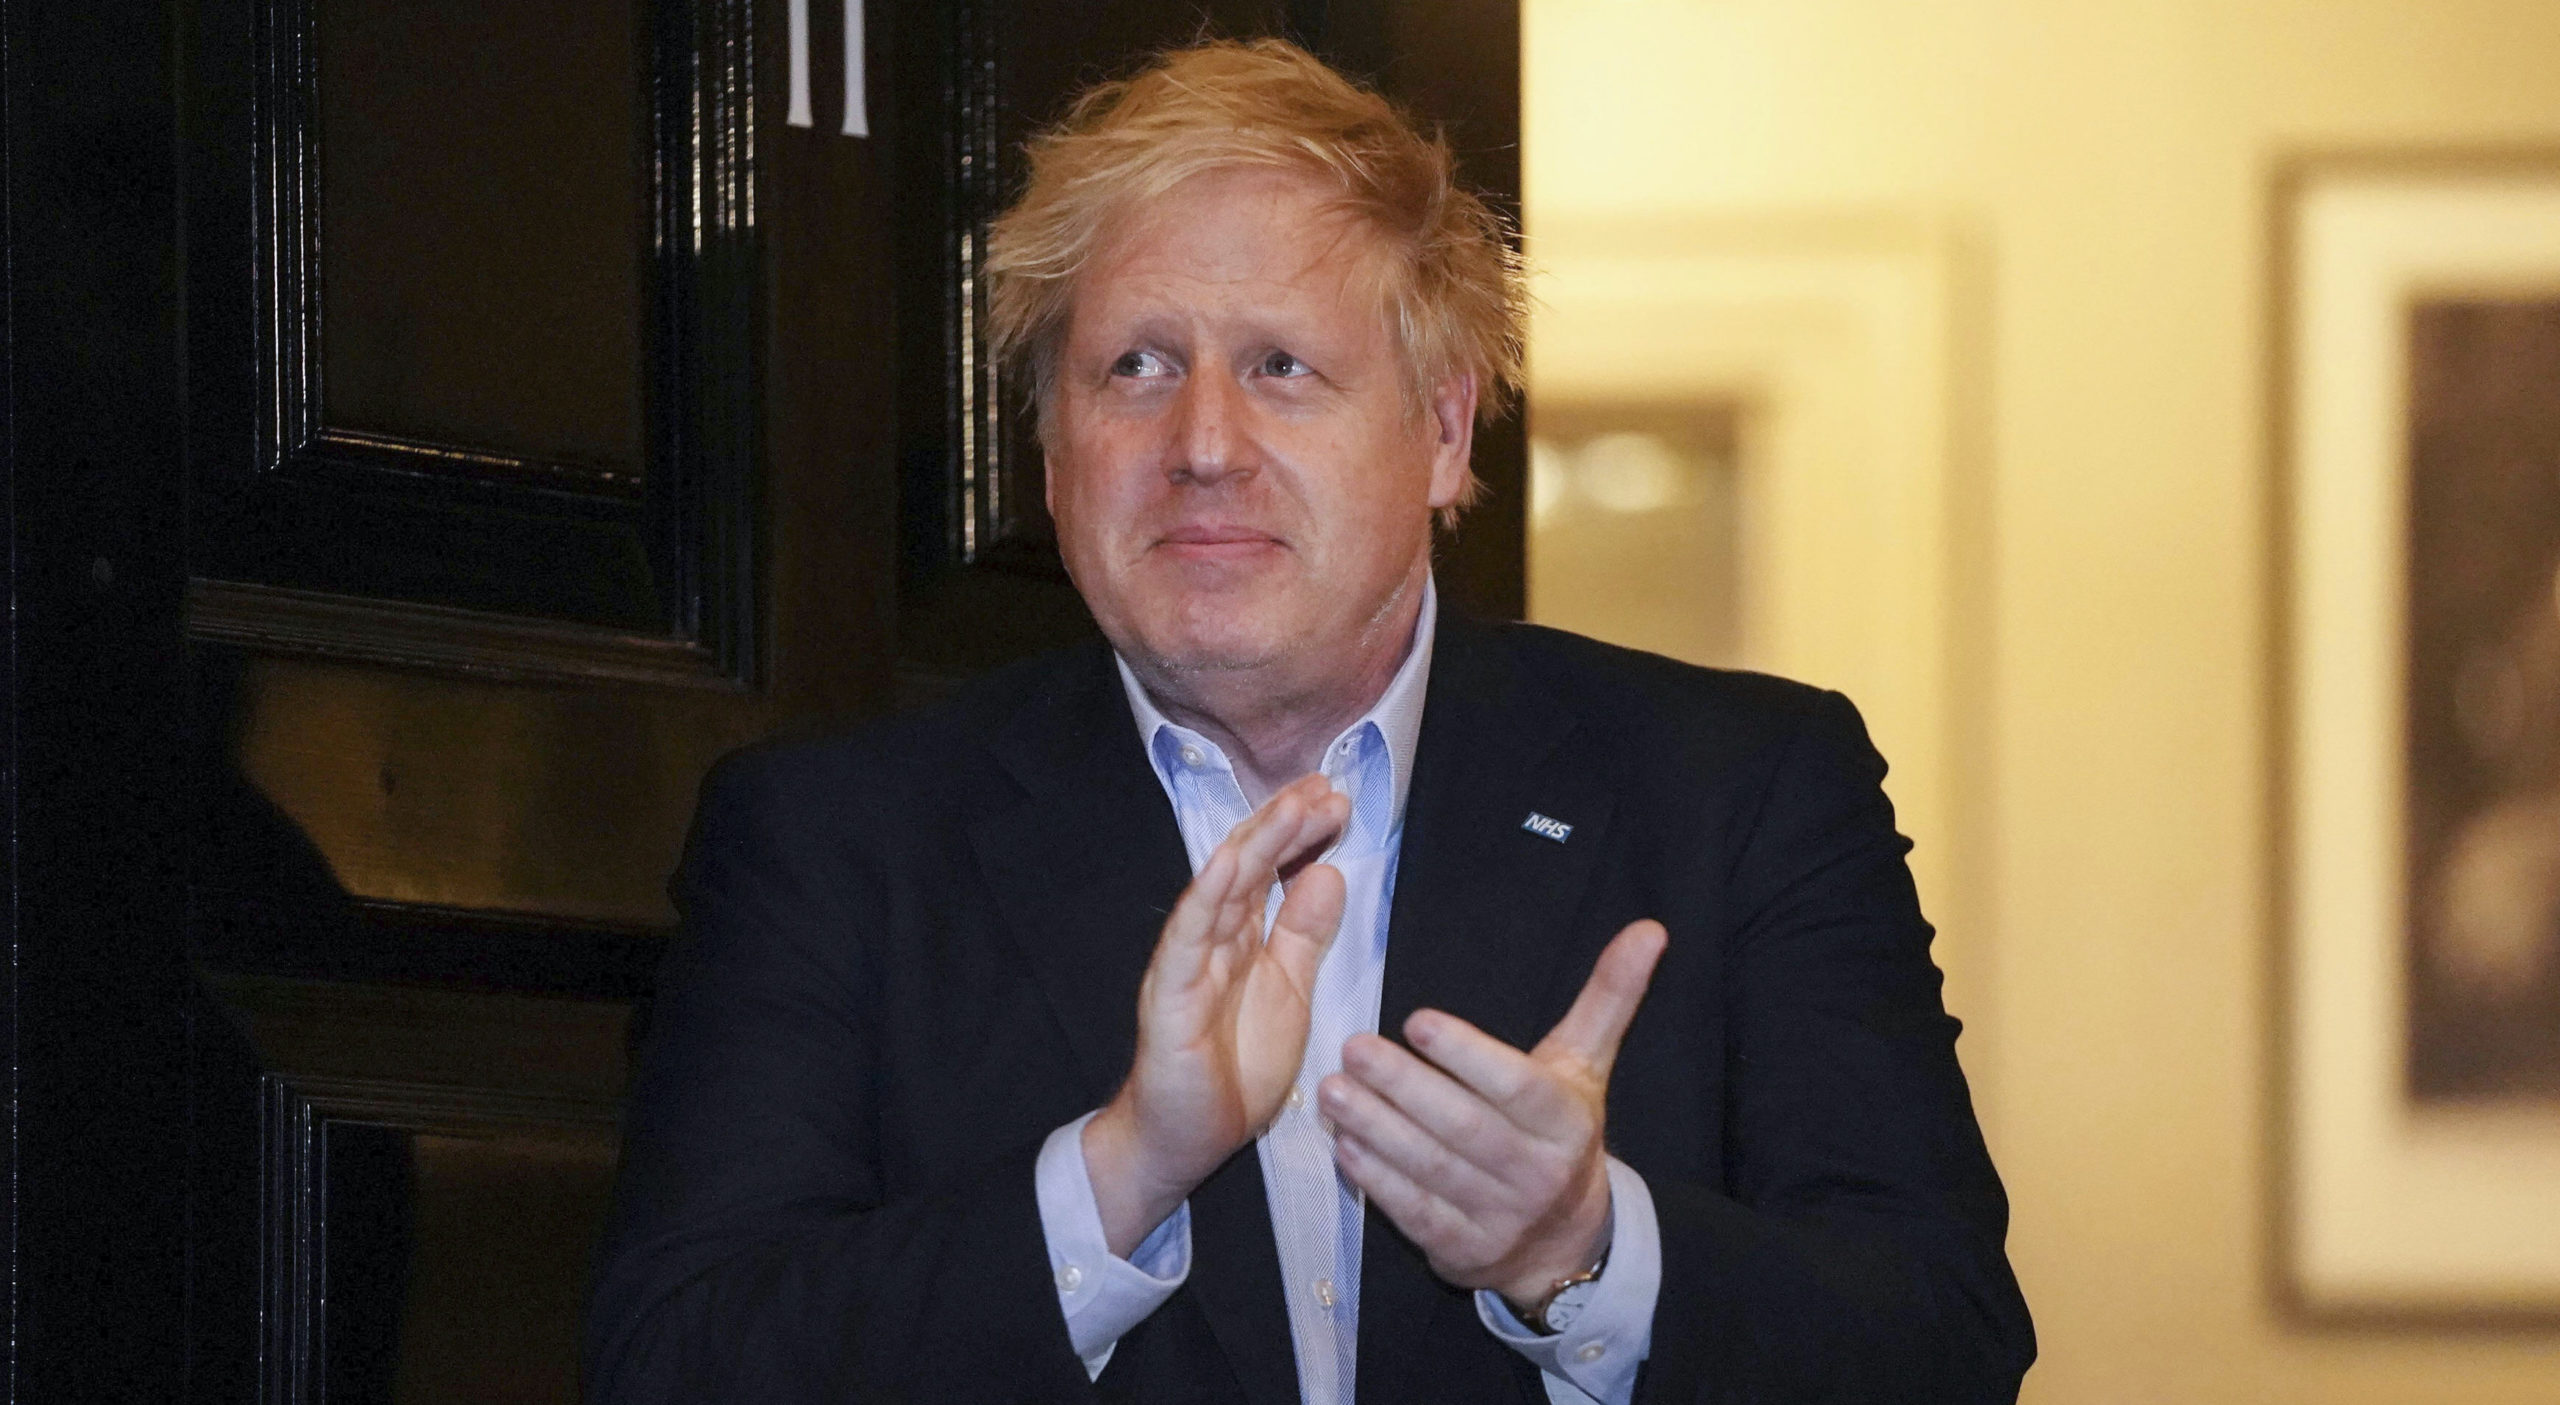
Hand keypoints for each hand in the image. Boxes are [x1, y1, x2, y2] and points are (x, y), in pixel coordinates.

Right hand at [1084, 774, 1349, 1255]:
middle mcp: (1211, 940)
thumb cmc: (1231, 1069)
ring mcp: (1186, 963)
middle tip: (1323, 787)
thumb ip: (1303, 935)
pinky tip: (1229, 865)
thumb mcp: (1289, 992)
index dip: (1300, 833)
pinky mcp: (1168, 996)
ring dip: (1256, 845)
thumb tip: (1327, 873)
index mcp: (1241, 938)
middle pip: (1247, 866)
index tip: (1336, 800)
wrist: (1185, 1140)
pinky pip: (1186, 940)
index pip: (1270, 870)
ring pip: (1219, 890)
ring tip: (1291, 807)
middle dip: (1285, 824)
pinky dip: (1206, 898)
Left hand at [1320, 919, 1667, 1304]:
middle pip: (1465, 1127)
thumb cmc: (1562, 1132)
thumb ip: (1608, 997)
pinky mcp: (1461, 1251)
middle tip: (1353, 1047)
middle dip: (1405, 1086)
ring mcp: (1499, 1218)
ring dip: (1377, 1128)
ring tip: (1333, 1089)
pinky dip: (1376, 1180)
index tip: (1417, 1020)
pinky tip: (1344, 1143)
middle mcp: (1537, 1173)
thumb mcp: (1587, 1066)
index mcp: (1567, 1122)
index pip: (1517, 1086)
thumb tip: (1650, 929)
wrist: (1565, 1242)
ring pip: (1432, 1169)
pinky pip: (1414, 1214)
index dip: (1468, 1055)